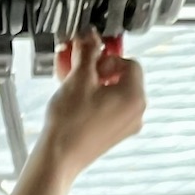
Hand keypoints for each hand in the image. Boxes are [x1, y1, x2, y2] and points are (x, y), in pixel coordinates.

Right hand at [40, 30, 145, 181]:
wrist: (59, 157)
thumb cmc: (70, 124)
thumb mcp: (78, 78)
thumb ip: (87, 51)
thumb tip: (90, 36)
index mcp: (135, 97)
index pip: (130, 62)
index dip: (107, 56)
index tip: (88, 56)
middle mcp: (135, 113)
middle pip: (121, 77)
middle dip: (96, 67)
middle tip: (76, 62)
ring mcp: (125, 125)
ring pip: (112, 92)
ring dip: (91, 80)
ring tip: (68, 77)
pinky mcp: (113, 134)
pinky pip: (107, 107)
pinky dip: (92, 97)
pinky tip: (71, 93)